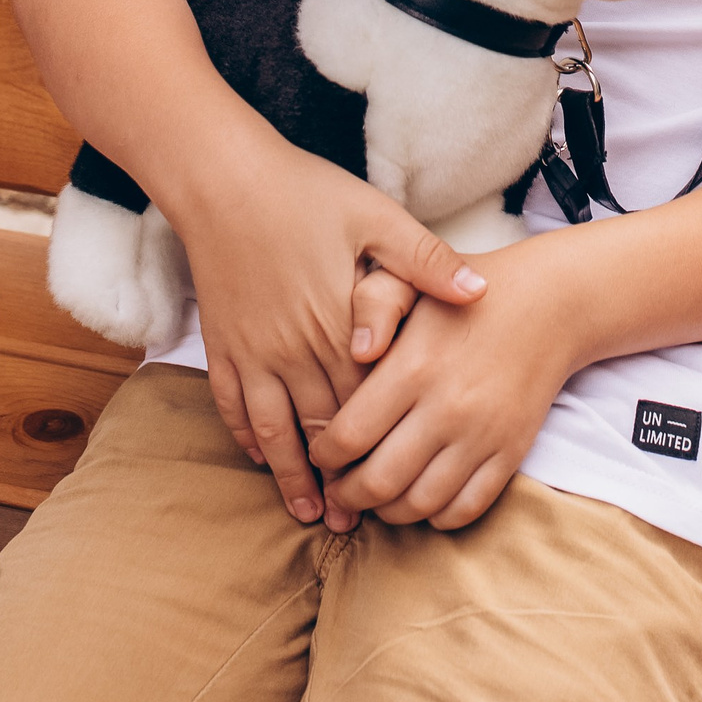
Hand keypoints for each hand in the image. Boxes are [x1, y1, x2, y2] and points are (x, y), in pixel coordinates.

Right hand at [171, 142, 485, 528]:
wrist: (224, 179)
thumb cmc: (304, 194)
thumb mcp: (375, 217)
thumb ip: (426, 261)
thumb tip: (479, 294)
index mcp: (337, 323)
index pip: (367, 402)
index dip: (385, 445)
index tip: (403, 481)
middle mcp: (293, 348)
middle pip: (322, 427)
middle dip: (342, 478)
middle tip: (359, 522)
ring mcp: (253, 350)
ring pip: (275, 430)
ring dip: (292, 475)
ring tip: (309, 514)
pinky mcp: (222, 342)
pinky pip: (233, 405)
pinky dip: (248, 437)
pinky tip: (261, 458)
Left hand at [309, 237, 583, 531]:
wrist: (550, 303)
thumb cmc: (465, 293)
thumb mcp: (411, 277)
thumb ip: (372, 303)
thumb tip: (357, 353)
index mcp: (414, 366)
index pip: (349, 436)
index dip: (324, 455)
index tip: (319, 452)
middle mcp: (447, 407)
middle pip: (378, 481)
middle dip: (348, 495)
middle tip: (338, 489)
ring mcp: (483, 435)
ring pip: (420, 504)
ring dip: (388, 512)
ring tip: (376, 497)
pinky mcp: (511, 452)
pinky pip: (467, 508)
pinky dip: (437, 518)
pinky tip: (422, 500)